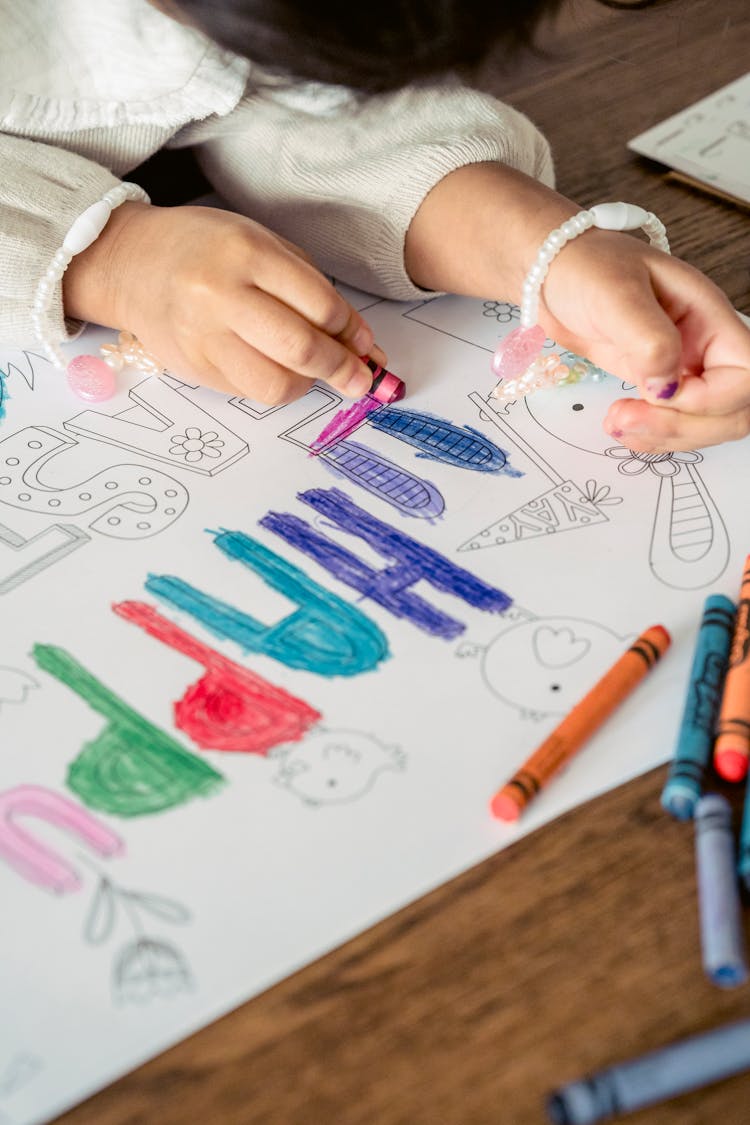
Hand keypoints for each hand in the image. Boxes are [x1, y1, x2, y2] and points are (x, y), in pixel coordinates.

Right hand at [63, 202, 383, 403]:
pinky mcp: (193, 368)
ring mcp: (203, 336)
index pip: (319, 305)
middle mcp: (221, 295)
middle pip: (300, 348)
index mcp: (246, 253)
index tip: (363, 344)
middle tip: (358, 379)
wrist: (130, 262)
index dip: (351, 332)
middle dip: (341, 369)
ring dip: (306, 385)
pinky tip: (275, 368)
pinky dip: (273, 386)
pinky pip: (249, 392)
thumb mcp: (261, 244)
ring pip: (275, 384)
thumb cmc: (205, 249)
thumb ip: (311, 289)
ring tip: (310, 372)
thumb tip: (359, 342)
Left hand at [540, 230, 749, 451]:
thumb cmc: (586, 266)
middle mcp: (704, 345)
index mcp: (708, 316)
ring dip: (664, 437)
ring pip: (705, 426)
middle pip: (733, 409)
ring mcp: (681, 368)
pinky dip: (649, 437)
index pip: (746, 373)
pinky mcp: (654, 384)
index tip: (657, 394)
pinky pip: (671, 426)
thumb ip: (649, 340)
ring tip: (616, 421)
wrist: (551, 273)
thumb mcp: (616, 293)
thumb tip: (666, 387)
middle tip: (628, 418)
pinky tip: (618, 424)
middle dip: (684, 426)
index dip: (710, 398)